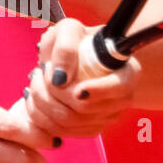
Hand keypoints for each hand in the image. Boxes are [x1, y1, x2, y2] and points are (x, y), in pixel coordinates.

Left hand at [20, 19, 140, 142]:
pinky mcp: (88, 130)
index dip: (98, 91)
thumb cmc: (74, 41)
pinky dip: (41, 117)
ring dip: (42, 102)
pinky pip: (61, 132)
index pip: (120, 87)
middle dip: (53, 92)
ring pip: (69, 122)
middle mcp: (122, 100)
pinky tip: (34, 99)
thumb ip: (65, 47)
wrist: (75, 58)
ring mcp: (106, 118)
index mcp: (128, 72)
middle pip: (85, 108)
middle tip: (39, 71)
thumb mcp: (69, 31)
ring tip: (35, 81)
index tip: (76, 89)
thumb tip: (61, 79)